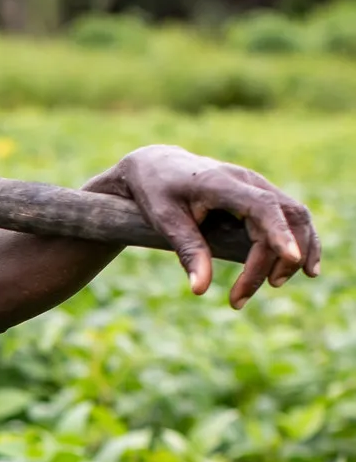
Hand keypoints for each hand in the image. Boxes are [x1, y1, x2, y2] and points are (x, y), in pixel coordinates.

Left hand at [87, 143, 319, 307]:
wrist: (158, 165)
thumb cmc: (158, 191)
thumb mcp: (165, 220)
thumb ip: (187, 251)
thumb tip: (200, 289)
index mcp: (222, 183)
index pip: (262, 205)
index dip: (280, 232)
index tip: (292, 259)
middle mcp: (248, 181)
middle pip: (284, 217)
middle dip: (275, 260)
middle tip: (241, 297)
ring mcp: (258, 186)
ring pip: (296, 216)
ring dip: (294, 252)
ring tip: (273, 284)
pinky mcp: (261, 195)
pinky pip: (291, 216)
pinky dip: (301, 240)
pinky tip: (303, 267)